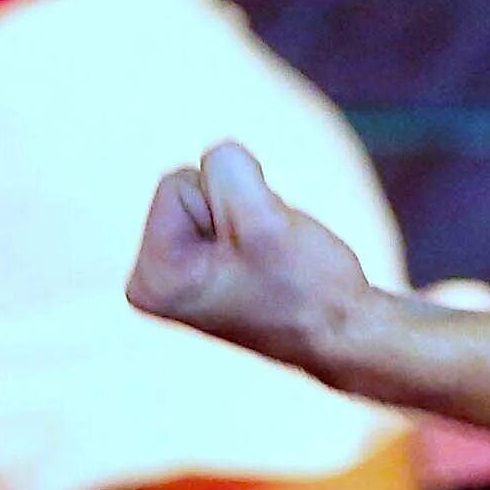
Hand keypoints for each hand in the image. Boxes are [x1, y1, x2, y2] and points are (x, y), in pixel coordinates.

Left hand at [127, 141, 370, 374]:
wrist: (340, 332)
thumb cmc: (307, 287)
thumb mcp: (264, 217)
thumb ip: (227, 167)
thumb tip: (216, 157)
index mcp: (153, 276)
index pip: (177, 182)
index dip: (229, 203)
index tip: (253, 249)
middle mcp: (149, 280)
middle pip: (187, 185)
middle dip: (236, 207)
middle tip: (264, 254)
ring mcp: (171, 276)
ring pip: (209, 194)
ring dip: (248, 215)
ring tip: (267, 259)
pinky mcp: (195, 269)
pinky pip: (220, 210)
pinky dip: (250, 224)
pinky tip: (264, 260)